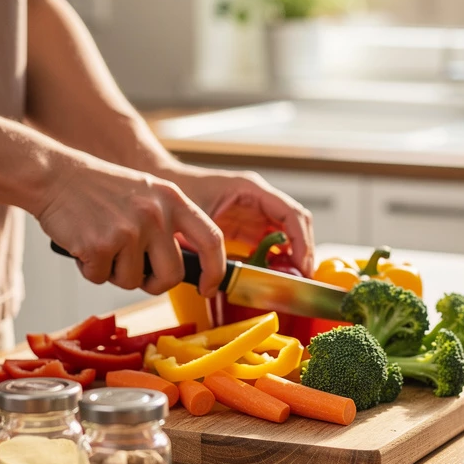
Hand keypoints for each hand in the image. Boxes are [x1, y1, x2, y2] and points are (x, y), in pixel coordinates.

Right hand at [36, 155, 226, 295]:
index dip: (215, 270)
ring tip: (102, 243)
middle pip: (172, 274)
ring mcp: (129, 230)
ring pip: (132, 281)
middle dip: (155, 284)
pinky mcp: (100, 245)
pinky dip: (89, 269)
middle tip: (138, 274)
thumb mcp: (148, 194)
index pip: (211, 239)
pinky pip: (101, 278)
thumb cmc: (100, 190)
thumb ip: (169, 224)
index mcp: (173, 199)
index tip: (209, 288)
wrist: (55, 175)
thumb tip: (181, 267)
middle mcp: (156, 214)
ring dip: (114, 272)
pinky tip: (83, 244)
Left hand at [165, 165, 315, 275]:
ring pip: (288, 232)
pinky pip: (272, 240)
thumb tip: (221, 276)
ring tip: (291, 280)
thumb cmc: (177, 193)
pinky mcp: (248, 223)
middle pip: (296, 223)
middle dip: (303, 250)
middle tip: (301, 278)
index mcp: (251, 189)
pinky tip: (273, 274)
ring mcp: (255, 210)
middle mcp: (258, 197)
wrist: (161, 183)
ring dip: (293, 255)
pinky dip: (277, 257)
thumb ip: (212, 244)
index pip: (291, 214)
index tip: (302, 265)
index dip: (301, 241)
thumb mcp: (196, 218)